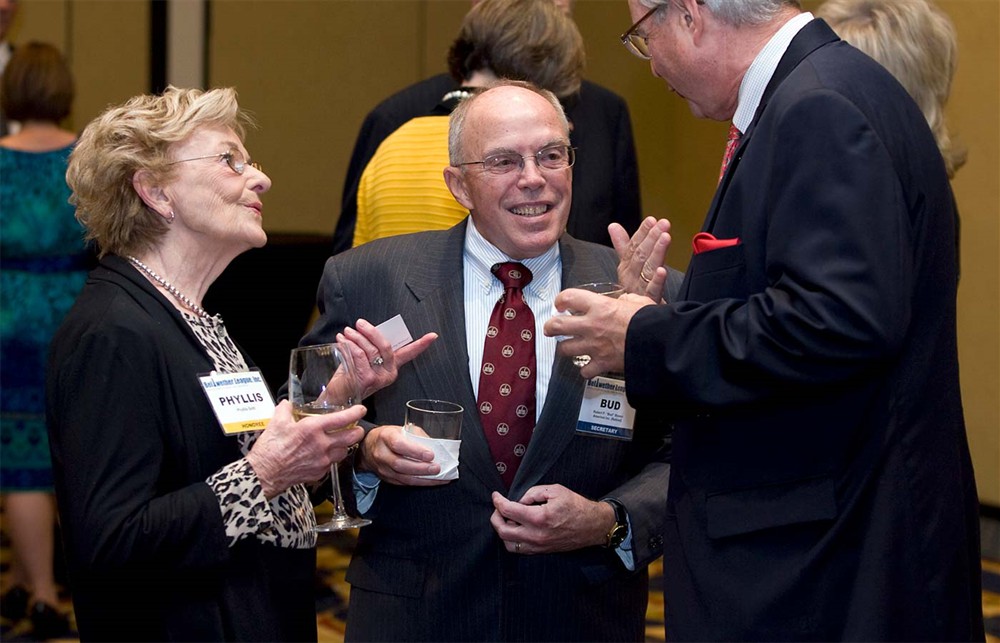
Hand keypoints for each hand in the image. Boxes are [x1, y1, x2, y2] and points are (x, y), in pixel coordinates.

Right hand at [246, 400, 365, 498]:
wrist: (264, 474)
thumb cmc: (270, 449)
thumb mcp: (276, 422)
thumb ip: (285, 410)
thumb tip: (288, 405)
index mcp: (313, 429)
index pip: (342, 418)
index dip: (355, 413)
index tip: (361, 409)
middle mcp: (322, 445)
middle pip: (352, 437)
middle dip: (358, 431)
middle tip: (356, 428)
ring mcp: (322, 461)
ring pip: (344, 452)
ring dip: (345, 446)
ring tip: (340, 442)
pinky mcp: (319, 473)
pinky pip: (332, 464)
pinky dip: (331, 459)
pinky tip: (324, 455)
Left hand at [338, 318, 437, 398]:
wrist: (338, 396)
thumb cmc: (350, 376)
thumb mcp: (364, 360)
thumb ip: (371, 348)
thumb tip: (369, 329)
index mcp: (392, 368)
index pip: (409, 354)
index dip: (421, 344)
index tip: (433, 336)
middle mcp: (389, 374)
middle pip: (385, 346)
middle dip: (372, 331)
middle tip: (360, 323)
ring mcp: (379, 378)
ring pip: (370, 349)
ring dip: (356, 337)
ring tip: (347, 332)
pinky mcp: (368, 379)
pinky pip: (359, 355)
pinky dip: (350, 345)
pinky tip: (342, 340)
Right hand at [354, 425, 448, 486]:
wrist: (370, 447)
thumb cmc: (390, 436)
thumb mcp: (402, 429)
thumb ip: (417, 436)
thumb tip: (436, 446)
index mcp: (385, 437)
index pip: (398, 445)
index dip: (415, 451)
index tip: (430, 455)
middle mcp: (381, 453)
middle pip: (400, 464)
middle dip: (421, 468)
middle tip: (436, 468)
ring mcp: (383, 468)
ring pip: (403, 477)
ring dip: (423, 478)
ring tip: (438, 477)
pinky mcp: (387, 478)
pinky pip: (404, 483)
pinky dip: (419, 483)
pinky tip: (431, 481)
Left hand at [489, 485, 615, 554]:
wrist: (593, 526)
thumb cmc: (576, 506)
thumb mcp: (555, 490)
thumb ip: (533, 493)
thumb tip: (519, 500)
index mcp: (539, 518)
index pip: (508, 511)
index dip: (498, 501)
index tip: (496, 495)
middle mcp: (536, 535)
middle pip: (503, 530)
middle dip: (496, 517)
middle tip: (498, 507)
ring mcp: (538, 546)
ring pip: (508, 544)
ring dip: (503, 530)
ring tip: (508, 519)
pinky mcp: (542, 551)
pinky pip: (519, 549)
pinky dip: (512, 539)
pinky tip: (516, 528)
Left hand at [544, 289, 652, 378]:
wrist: (659, 342)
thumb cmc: (651, 320)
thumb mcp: (638, 301)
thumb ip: (625, 300)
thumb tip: (623, 301)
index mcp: (600, 306)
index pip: (568, 297)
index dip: (561, 300)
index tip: (560, 304)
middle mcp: (591, 325)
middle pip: (557, 325)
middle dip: (550, 327)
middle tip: (550, 328)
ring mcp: (594, 346)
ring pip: (565, 349)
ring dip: (566, 348)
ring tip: (569, 346)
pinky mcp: (601, 363)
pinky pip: (584, 370)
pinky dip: (585, 369)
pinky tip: (589, 366)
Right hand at [612, 217, 670, 301]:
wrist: (633, 322)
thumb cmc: (634, 293)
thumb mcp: (627, 268)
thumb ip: (622, 245)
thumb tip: (613, 226)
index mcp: (625, 268)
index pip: (632, 247)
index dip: (642, 233)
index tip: (651, 220)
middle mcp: (631, 277)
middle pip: (640, 256)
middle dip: (651, 238)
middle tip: (662, 224)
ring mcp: (639, 290)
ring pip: (647, 269)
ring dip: (657, 252)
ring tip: (665, 238)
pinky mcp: (648, 302)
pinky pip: (652, 290)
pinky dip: (657, 280)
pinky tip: (662, 271)